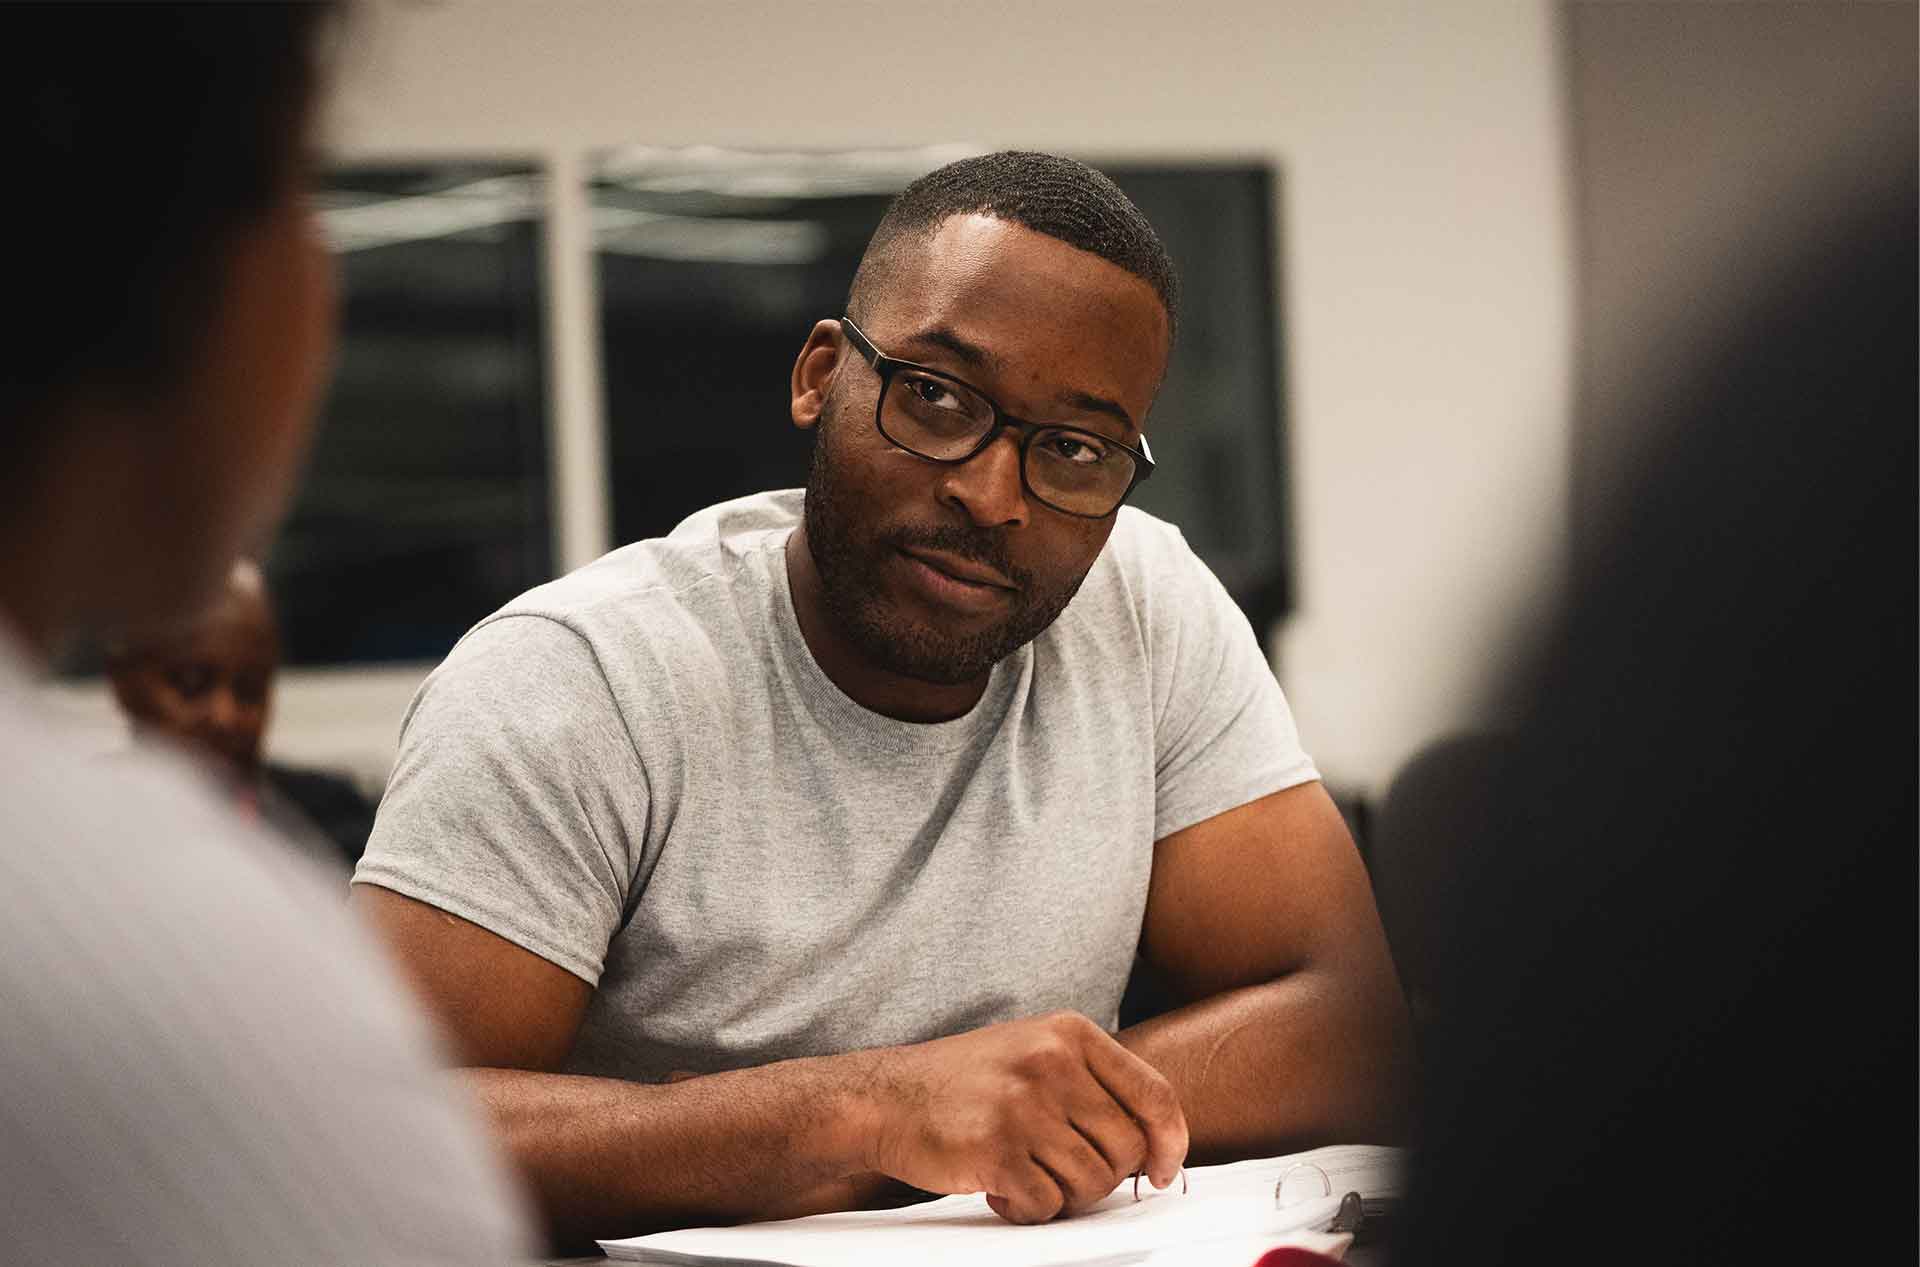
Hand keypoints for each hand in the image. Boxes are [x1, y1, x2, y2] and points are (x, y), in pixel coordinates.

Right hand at [862, 1011, 1188, 1223]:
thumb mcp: (1035, 1052)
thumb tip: (1153, 1141)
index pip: (1154, 1094)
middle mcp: (1052, 1063)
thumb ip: (1091, 1083)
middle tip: (1066, 1174)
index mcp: (1070, 1034)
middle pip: (1127, 1147)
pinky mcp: (996, 1149)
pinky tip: (1003, 1192)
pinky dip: (1029, 1211)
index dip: (1170, 1142)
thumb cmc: (962, 1081)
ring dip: (1064, 1196)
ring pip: (1091, 1183)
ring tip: (1028, 1178)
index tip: (1164, 1170)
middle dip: (1105, 1176)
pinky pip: (1047, 1205)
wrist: (884, 1097)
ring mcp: (1024, 1106)